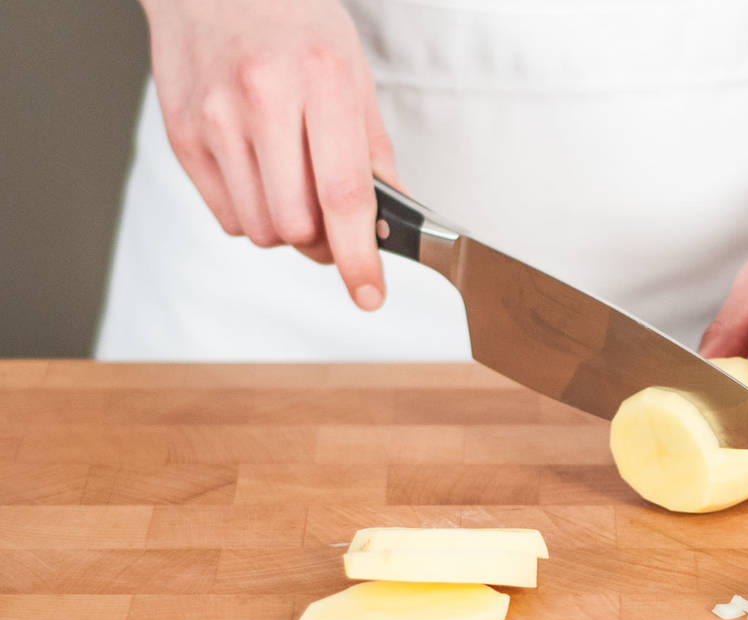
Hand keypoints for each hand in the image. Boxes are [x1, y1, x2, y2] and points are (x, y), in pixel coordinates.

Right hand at [141, 0, 401, 309]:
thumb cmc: (294, 23)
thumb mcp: (354, 75)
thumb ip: (375, 154)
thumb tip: (394, 221)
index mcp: (321, 80)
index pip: (343, 196)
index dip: (359, 257)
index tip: (370, 294)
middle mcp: (263, 98)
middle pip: (297, 225)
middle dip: (323, 243)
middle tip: (333, 227)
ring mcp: (215, 118)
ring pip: (260, 229)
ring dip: (286, 229)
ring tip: (293, 187)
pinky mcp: (182, 134)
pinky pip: (226, 215)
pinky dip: (252, 213)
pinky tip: (260, 174)